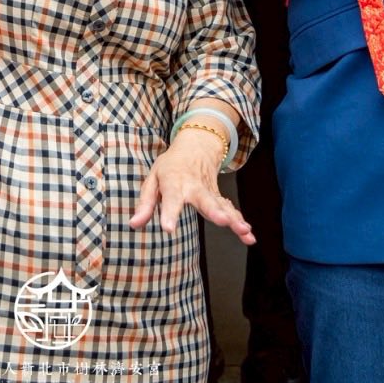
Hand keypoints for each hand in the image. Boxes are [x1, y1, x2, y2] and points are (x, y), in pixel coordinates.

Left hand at [130, 130, 253, 245]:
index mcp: (173, 182)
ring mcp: (209, 191)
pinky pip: (230, 210)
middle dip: (214, 211)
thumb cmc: (170, 167)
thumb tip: (134, 224)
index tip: (168, 228)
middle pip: (204, 199)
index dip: (168, 214)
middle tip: (222, 221)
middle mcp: (194, 187)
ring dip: (234, 218)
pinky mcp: (219, 197)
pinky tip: (248, 236)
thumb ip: (145, 204)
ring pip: (222, 205)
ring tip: (243, 231)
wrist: (196, 146)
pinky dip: (240, 221)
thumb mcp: (152, 180)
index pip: (170, 199)